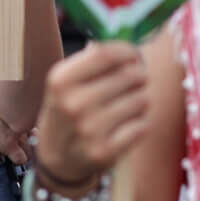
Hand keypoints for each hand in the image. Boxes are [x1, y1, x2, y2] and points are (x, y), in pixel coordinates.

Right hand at [31, 42, 150, 186]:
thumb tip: (125, 41)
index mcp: (61, 80)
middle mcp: (74, 103)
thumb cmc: (65, 112)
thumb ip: (91, 60)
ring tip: (129, 104)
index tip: (134, 55)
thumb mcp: (64, 83)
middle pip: (129, 75)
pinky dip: (140, 123)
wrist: (57, 159)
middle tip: (136, 79)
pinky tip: (127, 124)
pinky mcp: (106, 151)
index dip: (127, 51)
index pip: (106, 53)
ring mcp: (90, 130)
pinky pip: (142, 126)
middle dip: (139, 75)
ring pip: (141, 100)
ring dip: (141, 99)